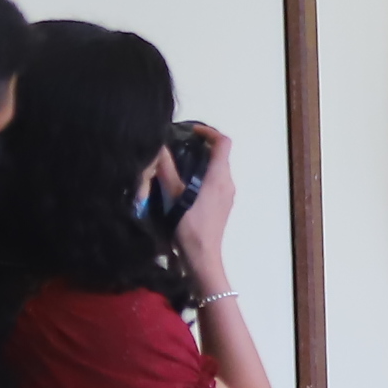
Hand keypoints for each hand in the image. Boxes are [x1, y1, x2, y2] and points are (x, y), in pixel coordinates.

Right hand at [173, 122, 241, 266]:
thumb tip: (159, 147)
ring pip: (217, 169)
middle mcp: (228, 183)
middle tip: (178, 145)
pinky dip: (202, 176)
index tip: (190, 131)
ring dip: (200, 162)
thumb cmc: (189, 226)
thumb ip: (167, 169)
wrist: (202, 257)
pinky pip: (215, 182)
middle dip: (200, 146)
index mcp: (219, 177)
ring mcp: (228, 195)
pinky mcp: (223, 206)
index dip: (208, 131)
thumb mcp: (173, 196)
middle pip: (220, 155)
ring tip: (177, 163)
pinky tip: (183, 184)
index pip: (223, 142)